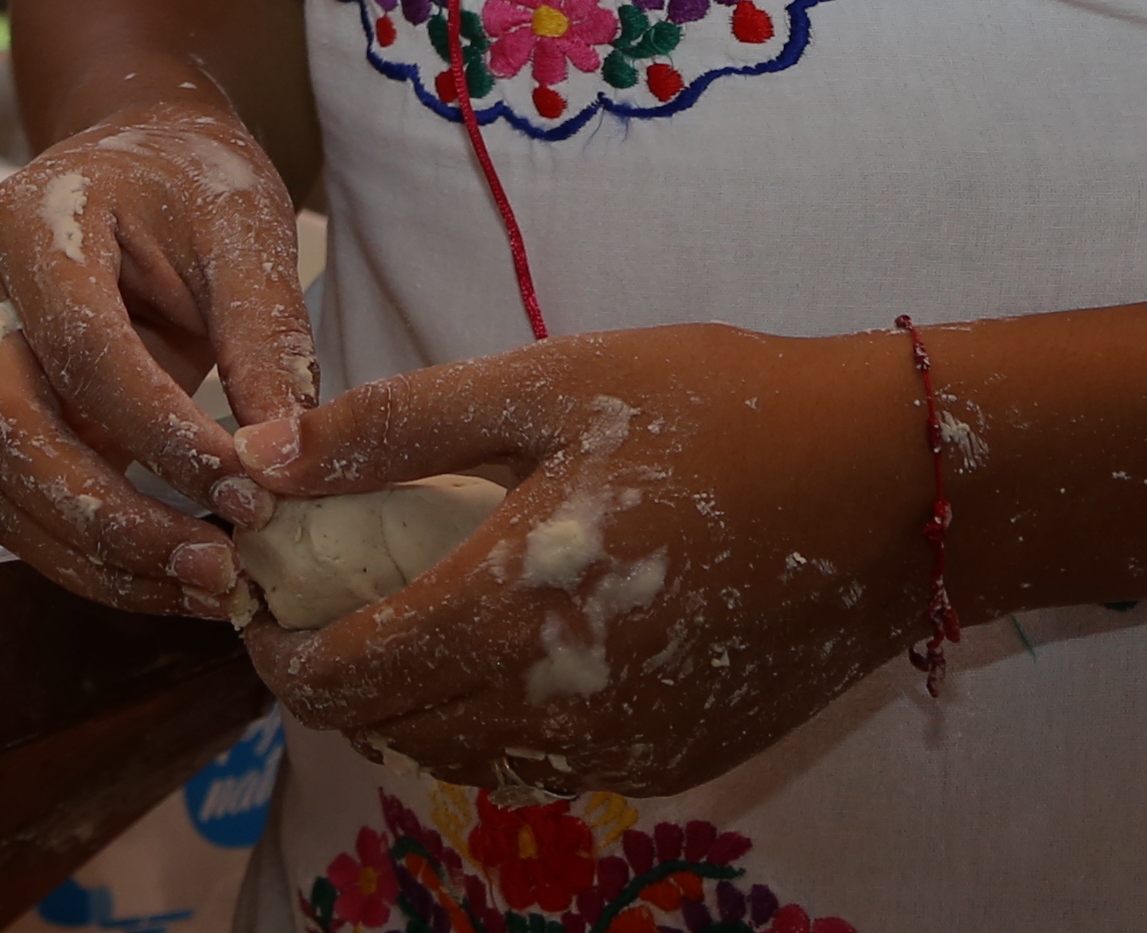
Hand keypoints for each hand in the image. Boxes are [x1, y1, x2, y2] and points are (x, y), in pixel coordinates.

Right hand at [0, 89, 320, 622]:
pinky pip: (23, 510)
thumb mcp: (243, 232)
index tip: (247, 488)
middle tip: (217, 564)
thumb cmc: (191, 185)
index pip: (82, 348)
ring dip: (104, 557)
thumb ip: (263, 337)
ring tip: (210, 585)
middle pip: (14, 432)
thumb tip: (284, 461)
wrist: (140, 163)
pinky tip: (174, 578)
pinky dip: (94, 561)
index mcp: (29, 226)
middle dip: (115, 517)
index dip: (161, 431)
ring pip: (8, 489)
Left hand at [233, 322, 928, 797]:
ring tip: (406, 604)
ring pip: (461, 754)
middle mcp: (556, 706)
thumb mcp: (544, 384)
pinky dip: (491, 716)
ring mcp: (621, 749)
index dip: (273, 647)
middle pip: (389, 726)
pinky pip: (541, 762)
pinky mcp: (674, 760)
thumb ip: (391, 429)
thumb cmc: (717, 407)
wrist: (893, 485)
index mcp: (510, 609)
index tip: (253, 591)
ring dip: (408, 698)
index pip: (341, 678)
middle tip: (320, 588)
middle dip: (331, 668)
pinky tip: (506, 637)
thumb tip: (259, 456)